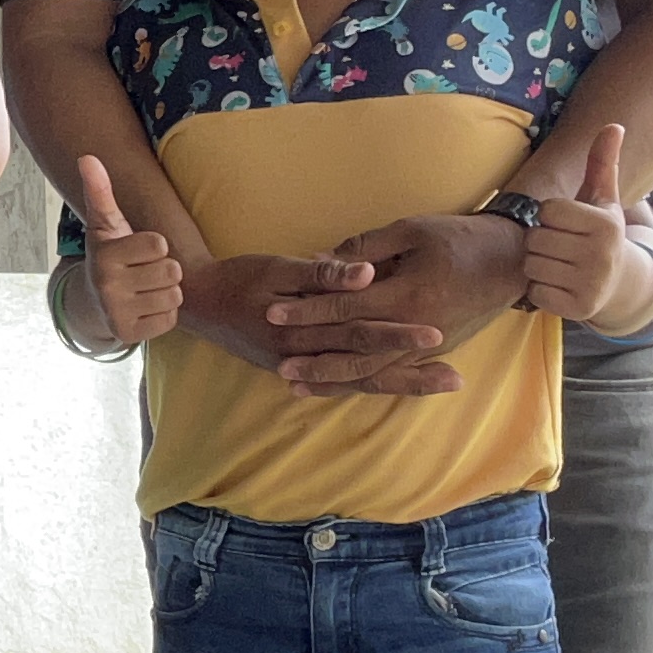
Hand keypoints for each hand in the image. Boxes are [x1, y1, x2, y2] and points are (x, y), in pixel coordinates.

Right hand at [66, 157, 181, 351]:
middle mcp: (108, 286)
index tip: (139, 250)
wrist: (93, 300)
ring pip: (174, 296)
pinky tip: (145, 307)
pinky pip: (170, 319)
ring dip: (166, 291)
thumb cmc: (109, 255)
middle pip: (172, 270)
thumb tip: (87, 157)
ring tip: (146, 288)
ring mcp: (118, 313)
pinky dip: (164, 314)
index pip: (160, 243)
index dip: (155, 245)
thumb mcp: (105, 224)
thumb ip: (100, 190)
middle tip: (145, 271)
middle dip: (164, 269)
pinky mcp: (130, 335)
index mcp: (105, 256)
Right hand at [185, 252, 455, 397]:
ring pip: (360, 380)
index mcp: (302, 332)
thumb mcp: (275, 268)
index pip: (360, 335)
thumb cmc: (236, 278)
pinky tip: (399, 385)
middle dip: (413, 373)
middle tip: (456, 379)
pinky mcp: (298, 368)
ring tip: (443, 384)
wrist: (196, 302)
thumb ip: (321, 275)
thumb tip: (365, 274)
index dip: (398, 335)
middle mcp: (305, 358)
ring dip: (403, 383)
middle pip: (368, 368)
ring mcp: (301, 368)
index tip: (437, 335)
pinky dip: (374, 384)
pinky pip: (343, 382)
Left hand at [265, 212, 529, 393]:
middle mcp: (417, 326)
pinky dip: (363, 381)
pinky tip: (338, 388)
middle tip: (278, 366)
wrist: (514, 260)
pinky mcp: (437, 351)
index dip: (308, 312)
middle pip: (354, 348)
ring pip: (372, 370)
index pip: (346, 307)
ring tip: (297, 386)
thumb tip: (321, 261)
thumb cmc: (461, 237)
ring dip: (333, 379)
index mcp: (408, 293)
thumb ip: (365, 248)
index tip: (273, 316)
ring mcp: (428, 344)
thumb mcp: (412, 230)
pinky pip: (393, 372)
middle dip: (315, 358)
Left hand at [519, 126, 652, 328]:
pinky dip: (541, 290)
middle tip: (562, 246)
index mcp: (606, 224)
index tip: (569, 223)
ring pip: (531, 267)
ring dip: (538, 265)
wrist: (622, 281)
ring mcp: (591, 285)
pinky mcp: (578, 309)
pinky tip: (561, 284)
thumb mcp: (603, 198)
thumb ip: (602, 162)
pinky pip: (534, 293)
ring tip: (561, 264)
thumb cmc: (601, 232)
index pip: (548, 211)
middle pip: (535, 239)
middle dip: (541, 241)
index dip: (552, 215)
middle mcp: (602, 255)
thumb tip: (613, 125)